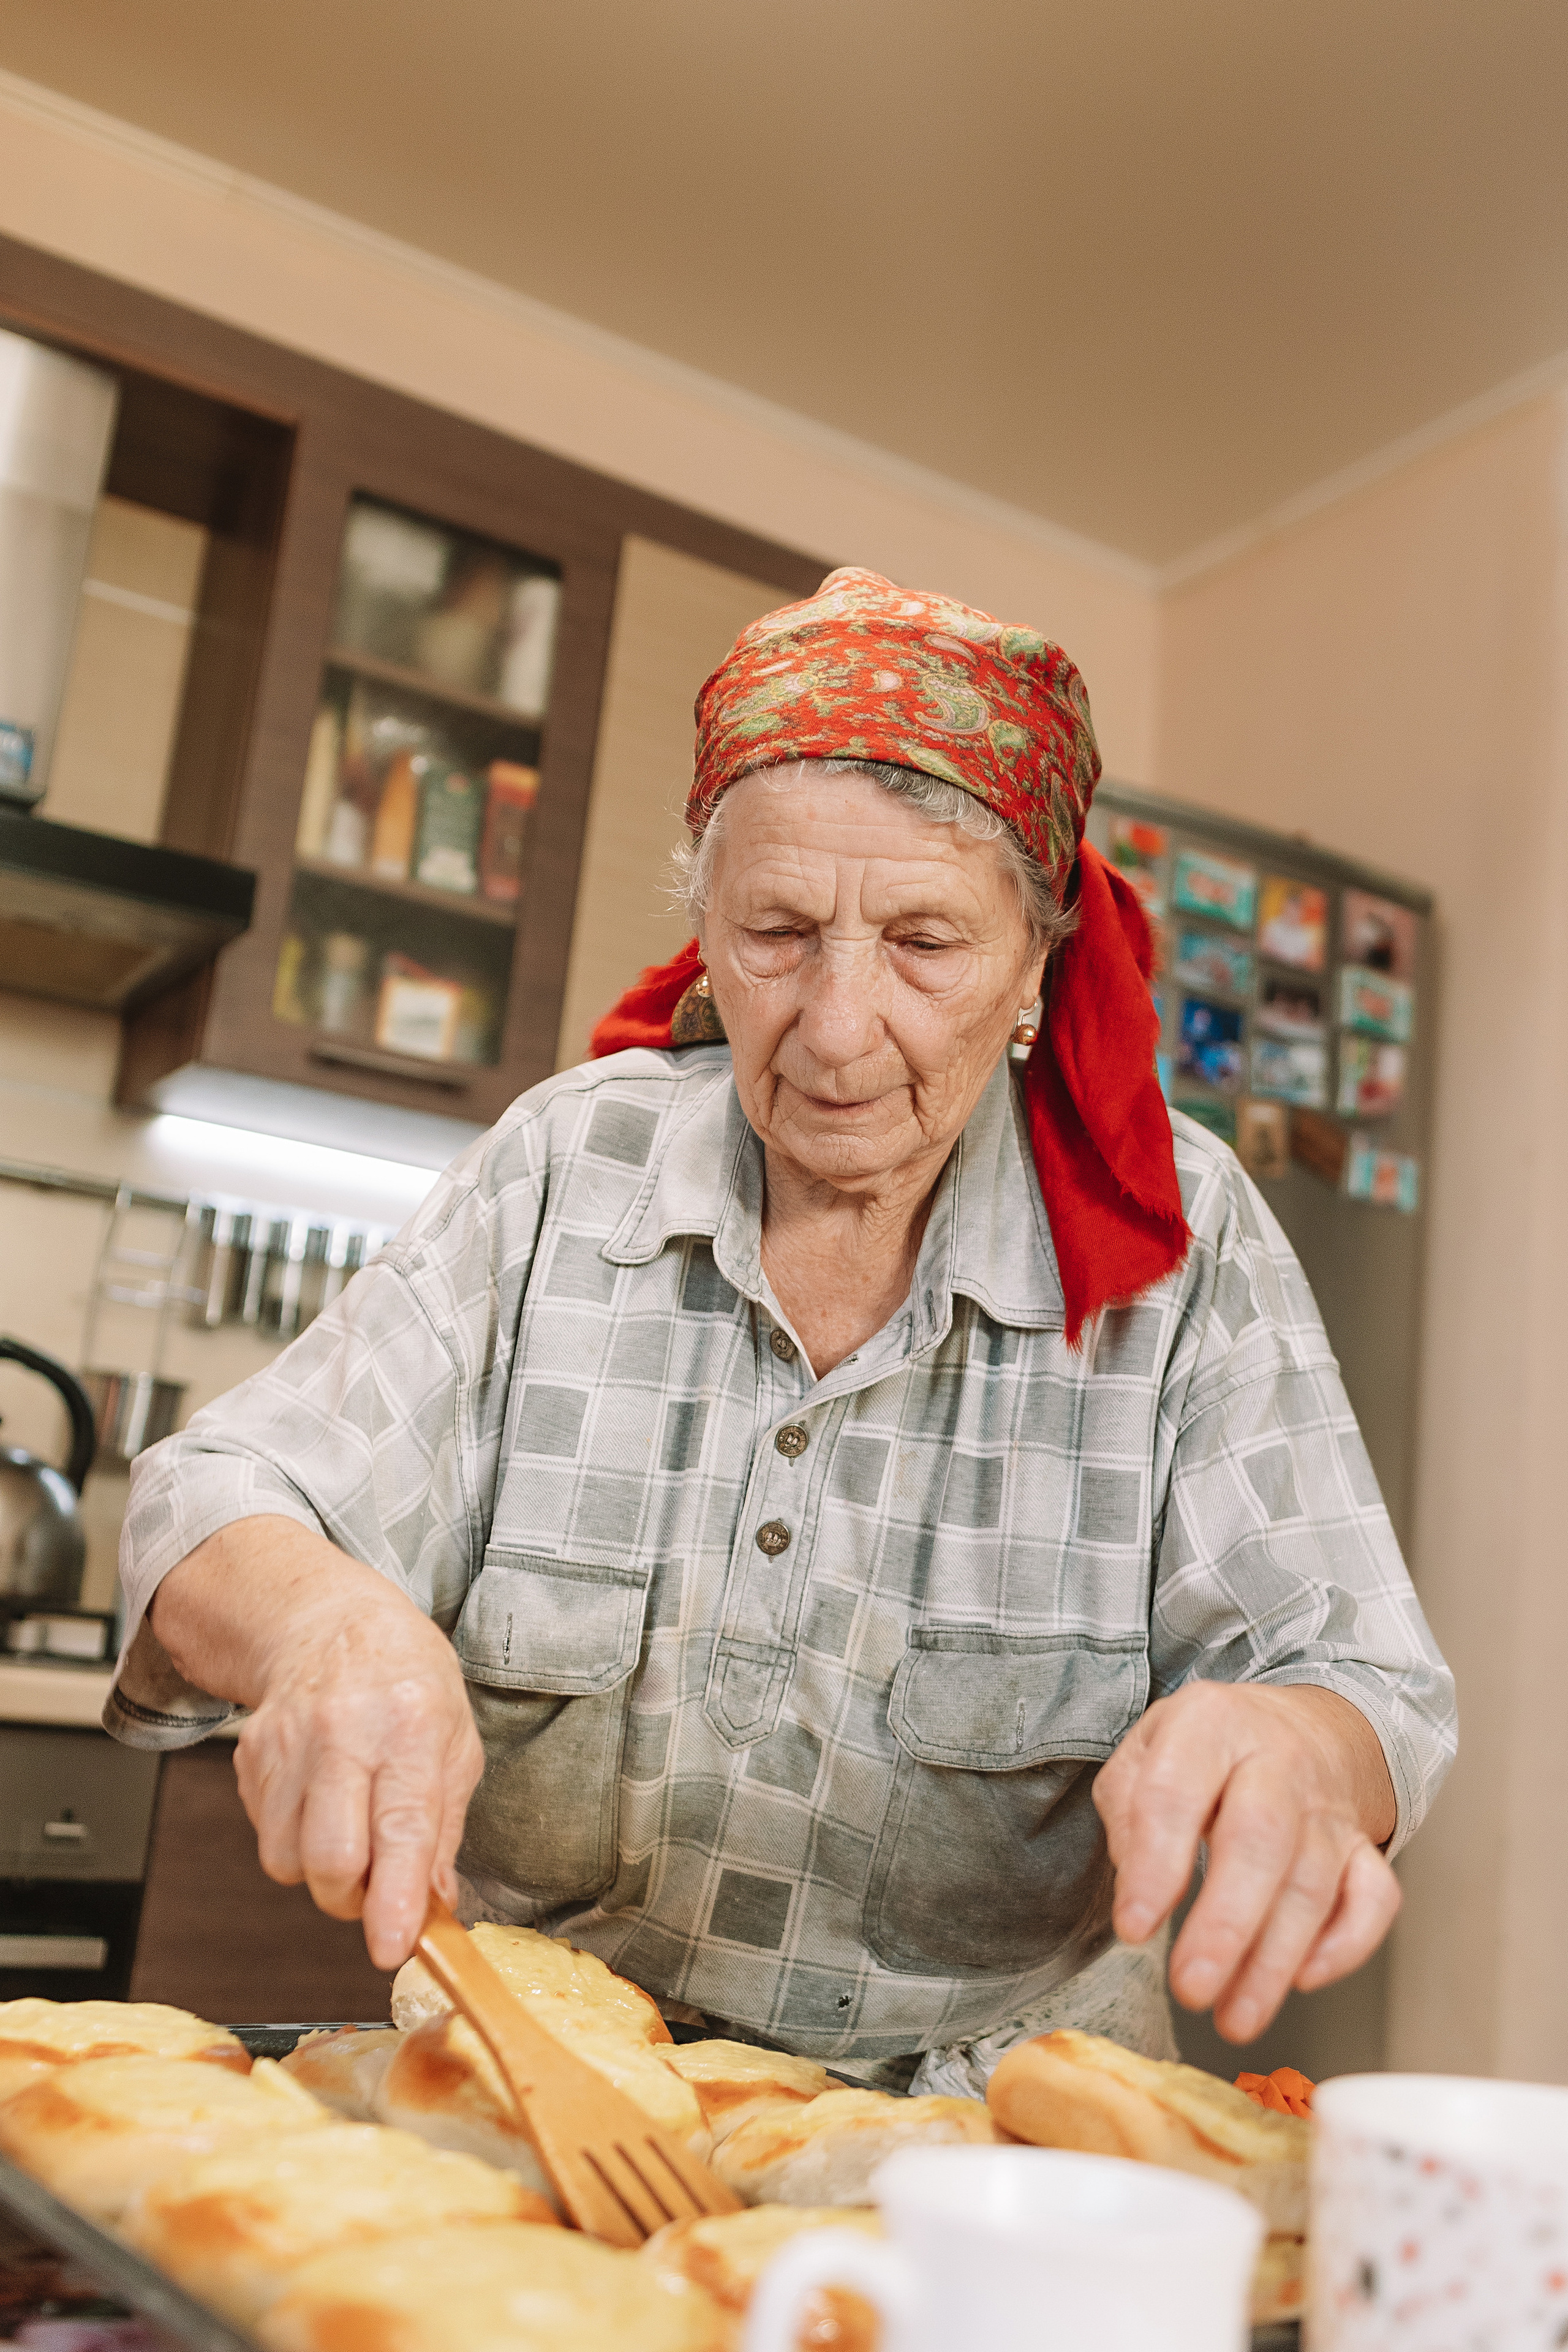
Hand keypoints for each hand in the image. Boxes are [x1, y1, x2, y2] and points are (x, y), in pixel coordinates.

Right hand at [150, 1517, 483, 1968]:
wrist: (329, 1622)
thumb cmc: (405, 1682)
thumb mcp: (456, 1741)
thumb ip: (445, 1831)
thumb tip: (436, 1907)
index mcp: (411, 1726)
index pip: (401, 1828)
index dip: (395, 1899)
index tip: (392, 1947)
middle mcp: (345, 1732)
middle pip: (330, 1859)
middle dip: (353, 1901)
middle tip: (379, 1888)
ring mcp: (289, 1744)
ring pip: (288, 1861)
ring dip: (321, 1875)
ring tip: (352, 1832)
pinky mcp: (250, 1757)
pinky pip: (266, 1837)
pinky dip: (295, 1842)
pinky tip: (320, 1803)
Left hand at [1092, 1680, 1399, 2042]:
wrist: (1300, 1725)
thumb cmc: (1208, 1752)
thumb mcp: (1145, 1752)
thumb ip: (1128, 1811)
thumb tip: (1140, 1889)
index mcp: (1209, 1724)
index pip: (1175, 1794)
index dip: (1154, 1867)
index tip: (1134, 1929)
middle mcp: (1277, 1760)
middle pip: (1260, 1839)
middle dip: (1225, 1924)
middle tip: (1191, 1988)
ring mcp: (1327, 1806)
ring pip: (1312, 1883)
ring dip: (1272, 1960)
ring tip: (1233, 2017)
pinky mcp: (1363, 1847)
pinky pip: (1374, 1899)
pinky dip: (1346, 1944)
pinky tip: (1304, 1980)